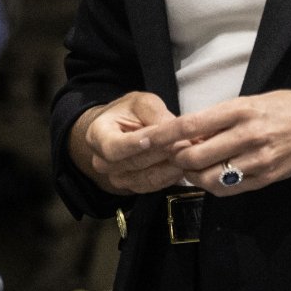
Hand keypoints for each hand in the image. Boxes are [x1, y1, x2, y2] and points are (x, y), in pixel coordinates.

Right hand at [70, 91, 186, 194]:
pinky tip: (186, 164)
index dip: (138, 143)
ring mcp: (117, 178)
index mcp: (98, 136)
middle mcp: (103, 162)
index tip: (161, 136)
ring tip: (192, 153)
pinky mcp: (133, 187)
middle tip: (189, 142)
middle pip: (135, 162)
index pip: (115, 146)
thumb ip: (156, 115)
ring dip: (172, 166)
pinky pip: (155, 186)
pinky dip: (172, 176)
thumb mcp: (142, 103)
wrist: (121, 128)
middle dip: (164, 152)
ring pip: (147, 177)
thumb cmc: (130, 113)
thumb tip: (178, 129)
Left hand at [146, 90, 290, 195]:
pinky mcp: (265, 178)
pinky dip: (214, 184)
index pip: (193, 125)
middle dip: (179, 159)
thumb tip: (188, 133)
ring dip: (194, 175)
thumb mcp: (252, 100)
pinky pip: (228, 189)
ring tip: (195, 167)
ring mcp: (258, 160)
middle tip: (177, 155)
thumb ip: (220, 117)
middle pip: (196, 157)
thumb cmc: (286, 108)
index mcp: (242, 110)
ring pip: (209, 178)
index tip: (149, 139)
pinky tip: (213, 175)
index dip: (166, 135)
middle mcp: (249, 135)